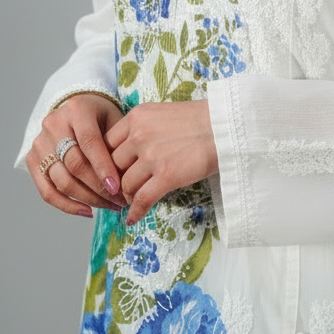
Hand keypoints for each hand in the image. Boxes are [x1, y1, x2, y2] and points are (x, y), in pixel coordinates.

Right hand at [26, 93, 126, 216]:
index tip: (118, 188)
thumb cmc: (101, 116)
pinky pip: (47, 191)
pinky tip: (88, 211)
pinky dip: (67, 205)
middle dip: (98, 188)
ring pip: (61, 181)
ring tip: (109, 206)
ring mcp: (40, 143)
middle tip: (119, 201)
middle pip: (74, 165)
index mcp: (77, 110)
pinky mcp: (33, 160)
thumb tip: (128, 179)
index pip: (89, 142)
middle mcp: (54, 124)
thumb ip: (118, 144)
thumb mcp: (114, 119)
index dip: (103, 168)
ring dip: (87, 199)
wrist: (76, 109)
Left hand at [107, 100, 218, 225]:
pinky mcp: (166, 176)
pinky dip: (135, 212)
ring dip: (127, 197)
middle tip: (121, 190)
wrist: (226, 127)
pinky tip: (133, 218)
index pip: (107, 144)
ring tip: (132, 202)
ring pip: (125, 185)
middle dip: (115, 181)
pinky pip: (142, 199)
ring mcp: (152, 156)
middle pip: (113, 166)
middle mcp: (139, 135)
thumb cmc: (199, 119)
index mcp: (136, 117)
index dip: (107, 162)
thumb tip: (129, 153)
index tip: (112, 172)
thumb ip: (142, 129)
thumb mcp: (161, 114)